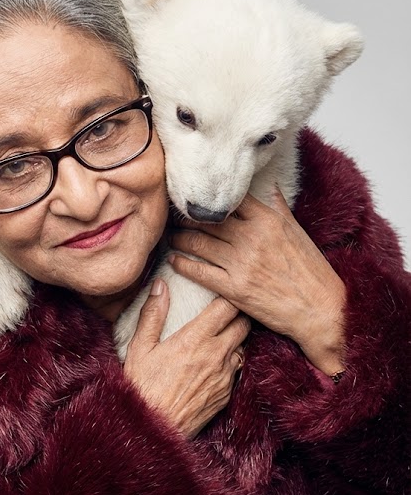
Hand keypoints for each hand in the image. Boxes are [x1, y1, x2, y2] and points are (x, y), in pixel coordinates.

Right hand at [123, 279, 251, 438]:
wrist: (153, 429)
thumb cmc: (142, 387)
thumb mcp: (140, 348)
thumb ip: (152, 314)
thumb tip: (160, 286)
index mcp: (195, 339)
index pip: (226, 306)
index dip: (229, 295)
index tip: (223, 289)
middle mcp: (216, 355)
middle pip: (244, 323)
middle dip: (239, 313)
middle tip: (228, 309)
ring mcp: (225, 375)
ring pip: (243, 346)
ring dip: (236, 337)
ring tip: (223, 334)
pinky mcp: (227, 393)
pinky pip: (237, 369)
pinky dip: (231, 361)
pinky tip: (216, 362)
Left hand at [166, 185, 347, 370]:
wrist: (321, 309)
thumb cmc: (312, 271)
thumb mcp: (297, 232)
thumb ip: (278, 207)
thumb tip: (270, 185)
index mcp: (267, 219)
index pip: (229, 199)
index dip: (209, 198)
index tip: (196, 197)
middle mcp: (252, 237)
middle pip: (208, 219)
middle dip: (187, 217)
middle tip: (174, 216)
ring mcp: (241, 262)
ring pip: (199, 243)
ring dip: (180, 238)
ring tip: (171, 236)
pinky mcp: (234, 288)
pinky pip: (199, 271)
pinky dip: (182, 263)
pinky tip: (174, 260)